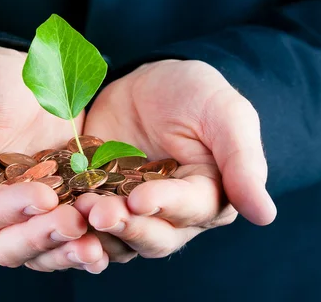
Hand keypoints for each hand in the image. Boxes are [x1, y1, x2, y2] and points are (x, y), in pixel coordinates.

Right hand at [0, 46, 107, 272]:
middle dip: (42, 237)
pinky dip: (89, 242)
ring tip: (96, 246)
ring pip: (42, 249)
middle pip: (9, 244)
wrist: (32, 69)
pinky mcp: (62, 207)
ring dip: (67, 250)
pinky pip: (72, 236)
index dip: (9, 210)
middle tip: (75, 223)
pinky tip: (109, 242)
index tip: (42, 195)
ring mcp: (29, 214)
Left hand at [78, 59, 276, 260]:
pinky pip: (89, 222)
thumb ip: (243, 160)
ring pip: (119, 238)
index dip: (166, 206)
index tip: (141, 197)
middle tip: (99, 212)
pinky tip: (55, 214)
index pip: (191, 209)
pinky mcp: (101, 199)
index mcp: (208, 194)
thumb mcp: (224, 114)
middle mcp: (172, 213)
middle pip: (154, 235)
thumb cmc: (195, 93)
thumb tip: (265, 215)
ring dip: (98, 233)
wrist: (151, 82)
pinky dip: (74, 222)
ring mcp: (133, 209)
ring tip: (75, 215)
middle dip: (127, 226)